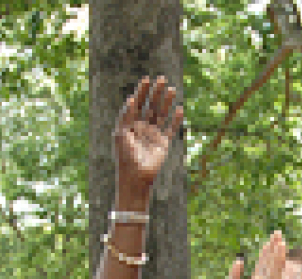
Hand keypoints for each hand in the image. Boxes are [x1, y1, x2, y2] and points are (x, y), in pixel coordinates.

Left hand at [113, 76, 183, 198]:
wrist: (135, 177)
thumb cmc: (125, 156)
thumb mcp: (121, 134)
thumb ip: (126, 117)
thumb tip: (130, 99)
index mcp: (130, 125)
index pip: (136, 104)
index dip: (141, 91)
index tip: (147, 79)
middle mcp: (142, 128)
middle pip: (151, 106)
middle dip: (156, 93)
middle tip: (162, 79)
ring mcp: (153, 135)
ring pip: (161, 115)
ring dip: (167, 102)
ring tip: (172, 89)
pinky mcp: (163, 144)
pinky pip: (171, 129)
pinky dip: (176, 120)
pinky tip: (180, 109)